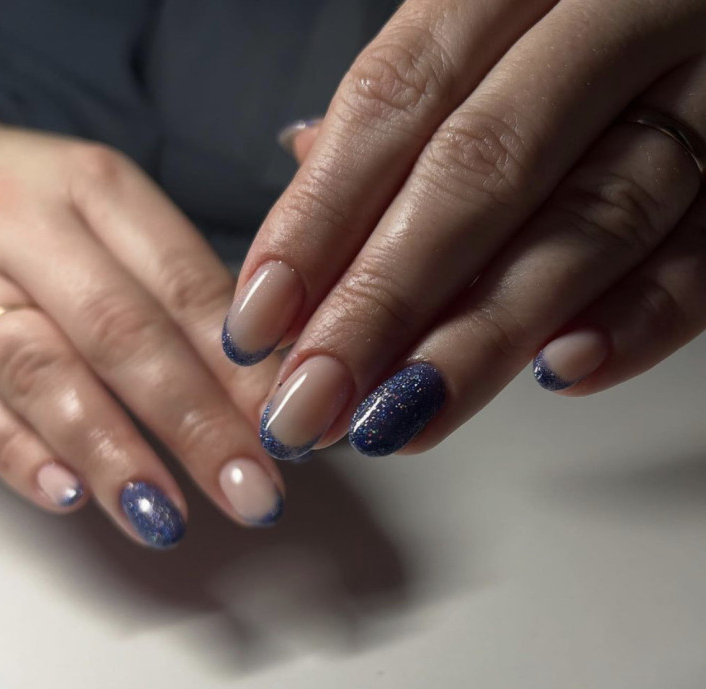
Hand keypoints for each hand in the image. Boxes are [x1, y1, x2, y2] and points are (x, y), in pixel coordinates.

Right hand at [0, 100, 285, 546]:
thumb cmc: (44, 205)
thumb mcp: (116, 212)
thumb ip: (184, 289)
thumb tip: (267, 385)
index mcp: (98, 188)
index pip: (184, 285)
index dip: (240, 368)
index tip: (284, 434)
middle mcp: (26, 226)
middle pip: (122, 334)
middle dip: (195, 424)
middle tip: (251, 494)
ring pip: (40, 372)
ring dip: (111, 451)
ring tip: (165, 518)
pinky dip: (16, 451)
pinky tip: (67, 495)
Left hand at [224, 0, 705, 457]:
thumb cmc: (571, 20)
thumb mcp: (485, 21)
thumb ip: (405, 98)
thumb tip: (301, 158)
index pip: (393, 101)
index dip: (317, 220)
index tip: (258, 323)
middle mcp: (611, 18)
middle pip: (479, 172)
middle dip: (383, 302)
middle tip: (312, 404)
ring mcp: (705, 89)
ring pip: (588, 221)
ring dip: (484, 336)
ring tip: (401, 419)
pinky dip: (643, 317)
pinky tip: (562, 373)